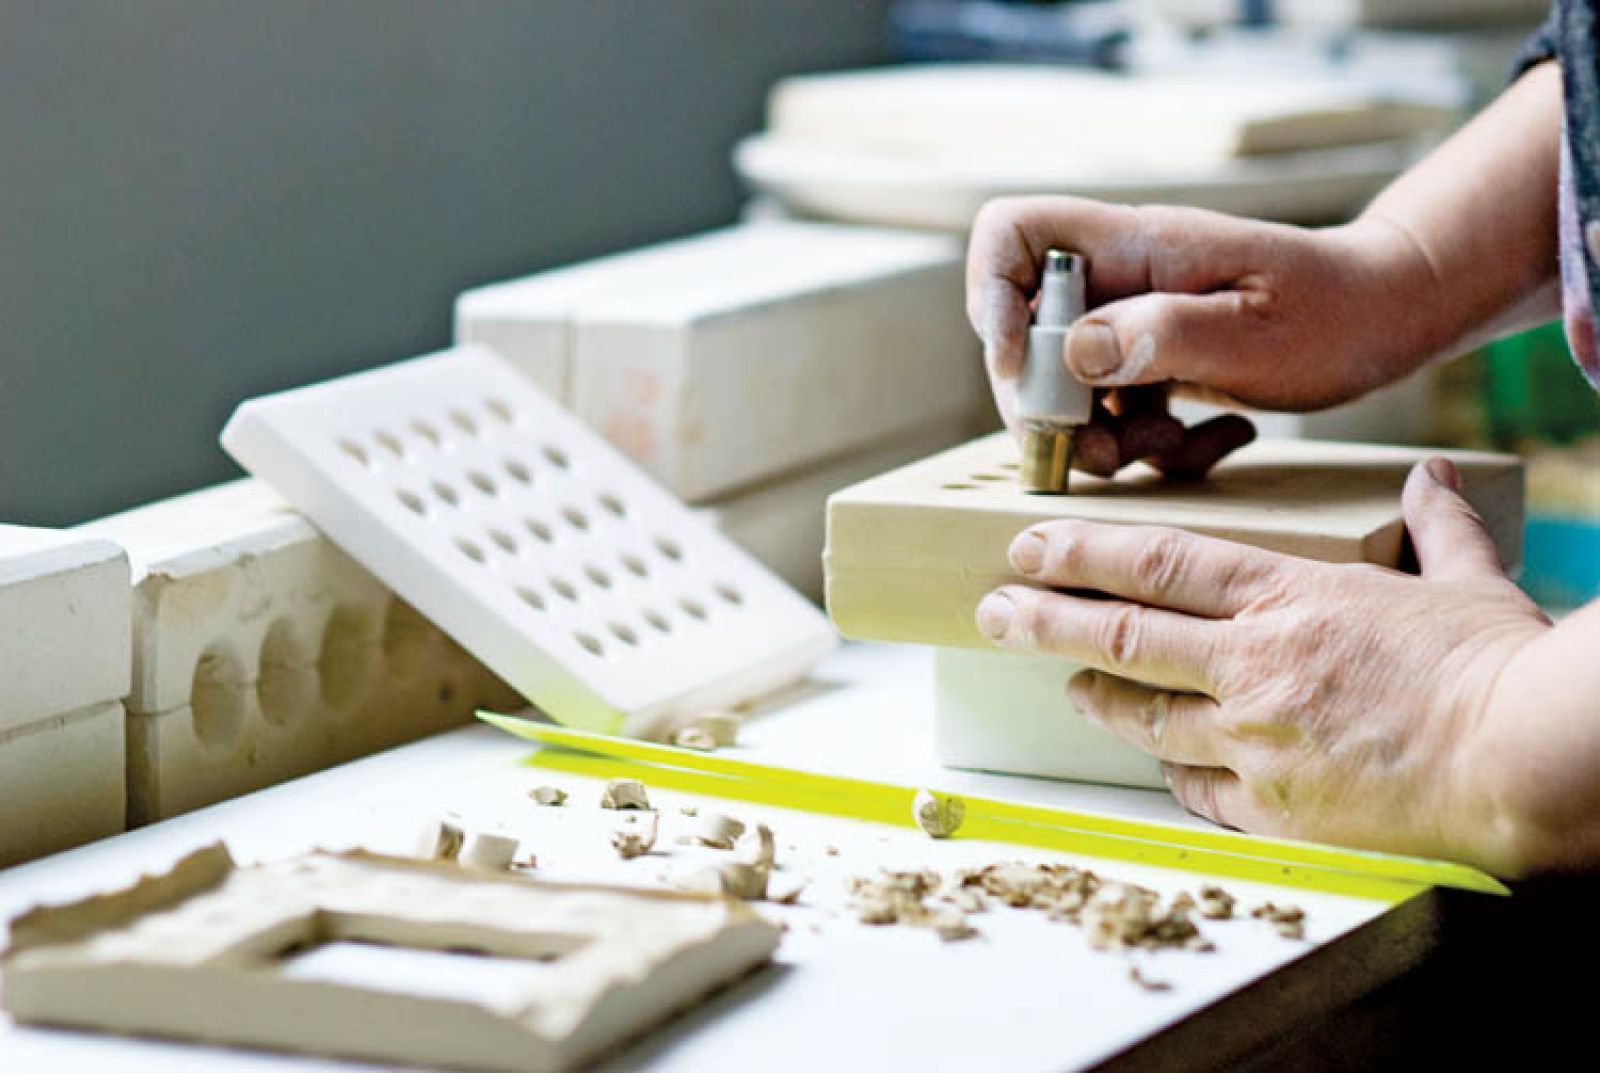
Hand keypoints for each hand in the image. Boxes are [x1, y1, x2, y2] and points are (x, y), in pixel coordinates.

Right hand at [965, 196, 1442, 475]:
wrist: (1389, 317)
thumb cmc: (1338, 311)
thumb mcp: (1257, 333)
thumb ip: (1163, 336)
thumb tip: (1072, 355)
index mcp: (1136, 246)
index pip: (1013, 233)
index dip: (992, 297)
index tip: (1022, 365)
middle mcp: (1119, 278)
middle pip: (1025, 335)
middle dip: (1049, 411)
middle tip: (1100, 455)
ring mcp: (1131, 321)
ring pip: (1064, 389)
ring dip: (1103, 440)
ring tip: (1170, 449)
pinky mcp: (1148, 361)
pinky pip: (1112, 413)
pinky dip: (1148, 445)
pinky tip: (1209, 441)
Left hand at [973, 458, 1563, 877]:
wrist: (1526, 764)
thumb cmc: (1499, 670)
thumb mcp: (1467, 583)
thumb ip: (1433, 528)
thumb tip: (1428, 479)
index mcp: (1290, 598)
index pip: (1156, 564)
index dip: (1079, 552)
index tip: (1028, 546)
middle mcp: (1254, 665)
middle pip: (1122, 636)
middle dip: (1043, 621)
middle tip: (993, 612)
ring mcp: (1256, 740)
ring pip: (1144, 715)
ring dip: (1096, 696)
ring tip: (1065, 682)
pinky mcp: (1273, 807)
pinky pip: (1196, 789)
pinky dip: (1172, 772)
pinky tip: (1156, 762)